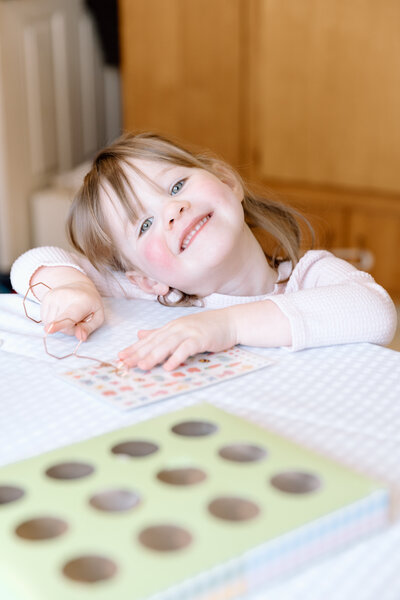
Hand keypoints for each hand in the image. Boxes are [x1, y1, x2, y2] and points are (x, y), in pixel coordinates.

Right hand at [40, 281, 103, 340]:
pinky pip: (45, 319)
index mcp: (81, 302)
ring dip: (61, 324)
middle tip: (78, 318)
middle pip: (62, 326)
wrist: (80, 285)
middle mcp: (64, 297)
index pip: (69, 316)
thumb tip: (80, 337)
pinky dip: (53, 320)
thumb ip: (89, 328)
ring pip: (51, 324)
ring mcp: (52, 296)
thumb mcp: (98, 316)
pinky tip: (61, 311)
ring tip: (69, 313)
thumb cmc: (91, 304)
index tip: (48, 330)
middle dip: (70, 328)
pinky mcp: (45, 298)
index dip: (58, 325)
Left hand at [118, 308, 237, 370]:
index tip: (121, 357)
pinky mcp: (201, 338)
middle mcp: (177, 328)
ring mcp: (189, 332)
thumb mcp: (181, 328)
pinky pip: (186, 349)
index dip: (134, 348)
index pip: (149, 339)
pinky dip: (177, 357)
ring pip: (167, 345)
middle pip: (155, 342)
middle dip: (139, 353)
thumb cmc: (207, 327)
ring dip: (154, 356)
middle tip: (125, 364)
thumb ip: (161, 333)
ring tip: (142, 367)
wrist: (230, 322)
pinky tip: (169, 367)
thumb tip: (140, 334)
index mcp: (171, 327)